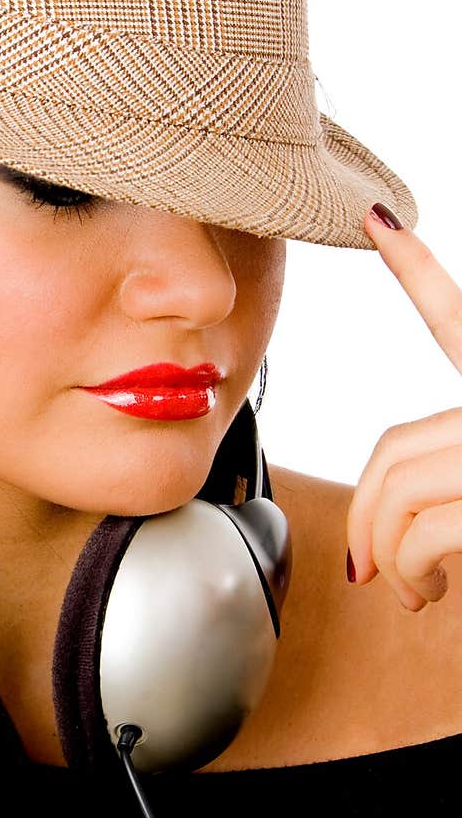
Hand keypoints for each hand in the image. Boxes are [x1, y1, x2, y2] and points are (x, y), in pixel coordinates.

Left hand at [346, 203, 461, 612]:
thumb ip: (460, 472)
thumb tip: (391, 522)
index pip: (457, 319)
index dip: (416, 267)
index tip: (376, 220)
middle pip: (393, 450)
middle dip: (364, 515)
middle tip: (369, 565)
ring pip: (399, 492)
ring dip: (386, 554)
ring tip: (411, 590)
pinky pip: (424, 532)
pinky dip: (409, 573)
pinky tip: (429, 597)